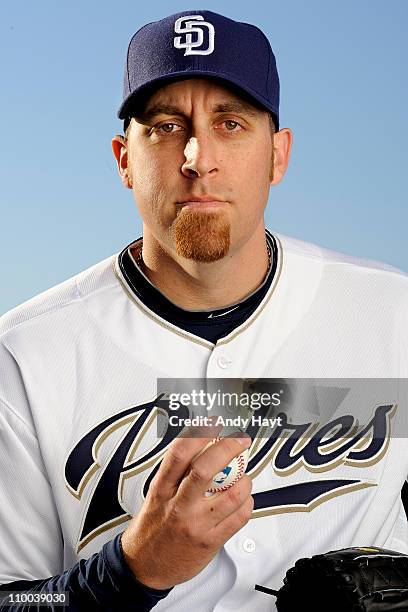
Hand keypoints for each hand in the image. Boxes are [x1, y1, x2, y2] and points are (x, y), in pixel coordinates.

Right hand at [120, 428, 252, 589]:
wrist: (143, 566)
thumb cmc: (152, 527)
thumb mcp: (156, 494)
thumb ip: (177, 472)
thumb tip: (202, 445)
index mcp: (162, 489)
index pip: (179, 454)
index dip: (198, 434)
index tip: (213, 423)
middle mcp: (178, 505)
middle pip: (205, 469)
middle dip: (228, 449)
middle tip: (240, 441)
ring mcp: (196, 524)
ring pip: (231, 494)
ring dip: (245, 480)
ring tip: (243, 476)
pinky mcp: (210, 542)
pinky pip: (239, 517)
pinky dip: (247, 503)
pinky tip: (243, 500)